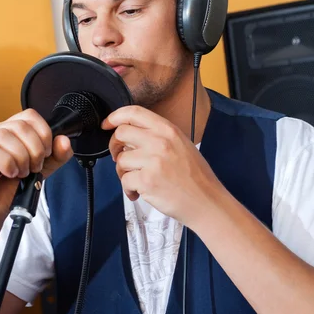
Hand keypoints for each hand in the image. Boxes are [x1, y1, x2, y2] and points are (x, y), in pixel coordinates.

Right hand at [0, 109, 72, 233]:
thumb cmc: (10, 190)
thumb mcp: (41, 170)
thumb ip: (56, 156)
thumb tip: (64, 140)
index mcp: (9, 131)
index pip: (28, 115)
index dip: (43, 133)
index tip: (47, 153)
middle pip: (19, 126)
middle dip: (35, 149)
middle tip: (34, 167)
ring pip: (4, 136)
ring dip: (20, 157)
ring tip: (21, 173)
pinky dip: (5, 162)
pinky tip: (9, 174)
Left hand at [102, 106, 219, 225]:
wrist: (206, 201)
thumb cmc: (195, 177)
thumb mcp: (181, 144)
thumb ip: (158, 135)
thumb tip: (131, 133)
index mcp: (168, 130)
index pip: (134, 112)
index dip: (115, 116)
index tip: (108, 123)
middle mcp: (159, 142)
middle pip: (121, 133)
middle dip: (115, 146)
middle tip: (120, 157)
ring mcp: (152, 161)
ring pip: (121, 160)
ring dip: (124, 172)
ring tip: (137, 180)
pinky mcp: (146, 181)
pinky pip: (125, 181)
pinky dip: (129, 189)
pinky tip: (140, 192)